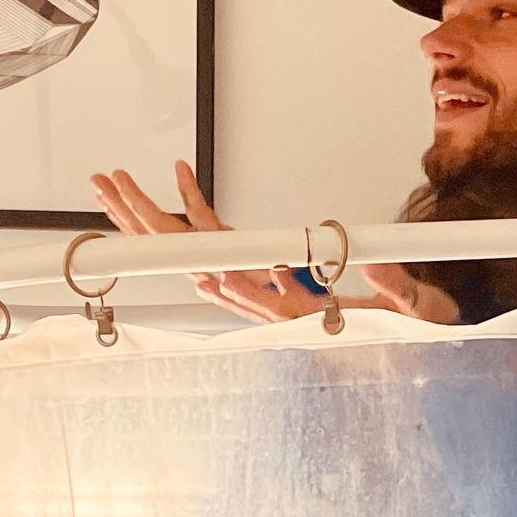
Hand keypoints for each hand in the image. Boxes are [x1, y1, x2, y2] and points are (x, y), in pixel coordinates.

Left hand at [88, 162, 458, 325]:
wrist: (404, 342)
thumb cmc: (402, 327)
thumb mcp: (409, 310)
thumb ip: (395, 288)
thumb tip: (376, 265)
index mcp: (291, 312)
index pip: (236, 278)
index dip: (201, 250)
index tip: (178, 230)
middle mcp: (262, 301)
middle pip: (191, 258)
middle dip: (145, 220)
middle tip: (107, 185)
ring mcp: (255, 289)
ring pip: (191, 252)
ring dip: (150, 218)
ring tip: (112, 183)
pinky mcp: (259, 277)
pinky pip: (217, 243)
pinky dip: (196, 208)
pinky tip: (182, 174)